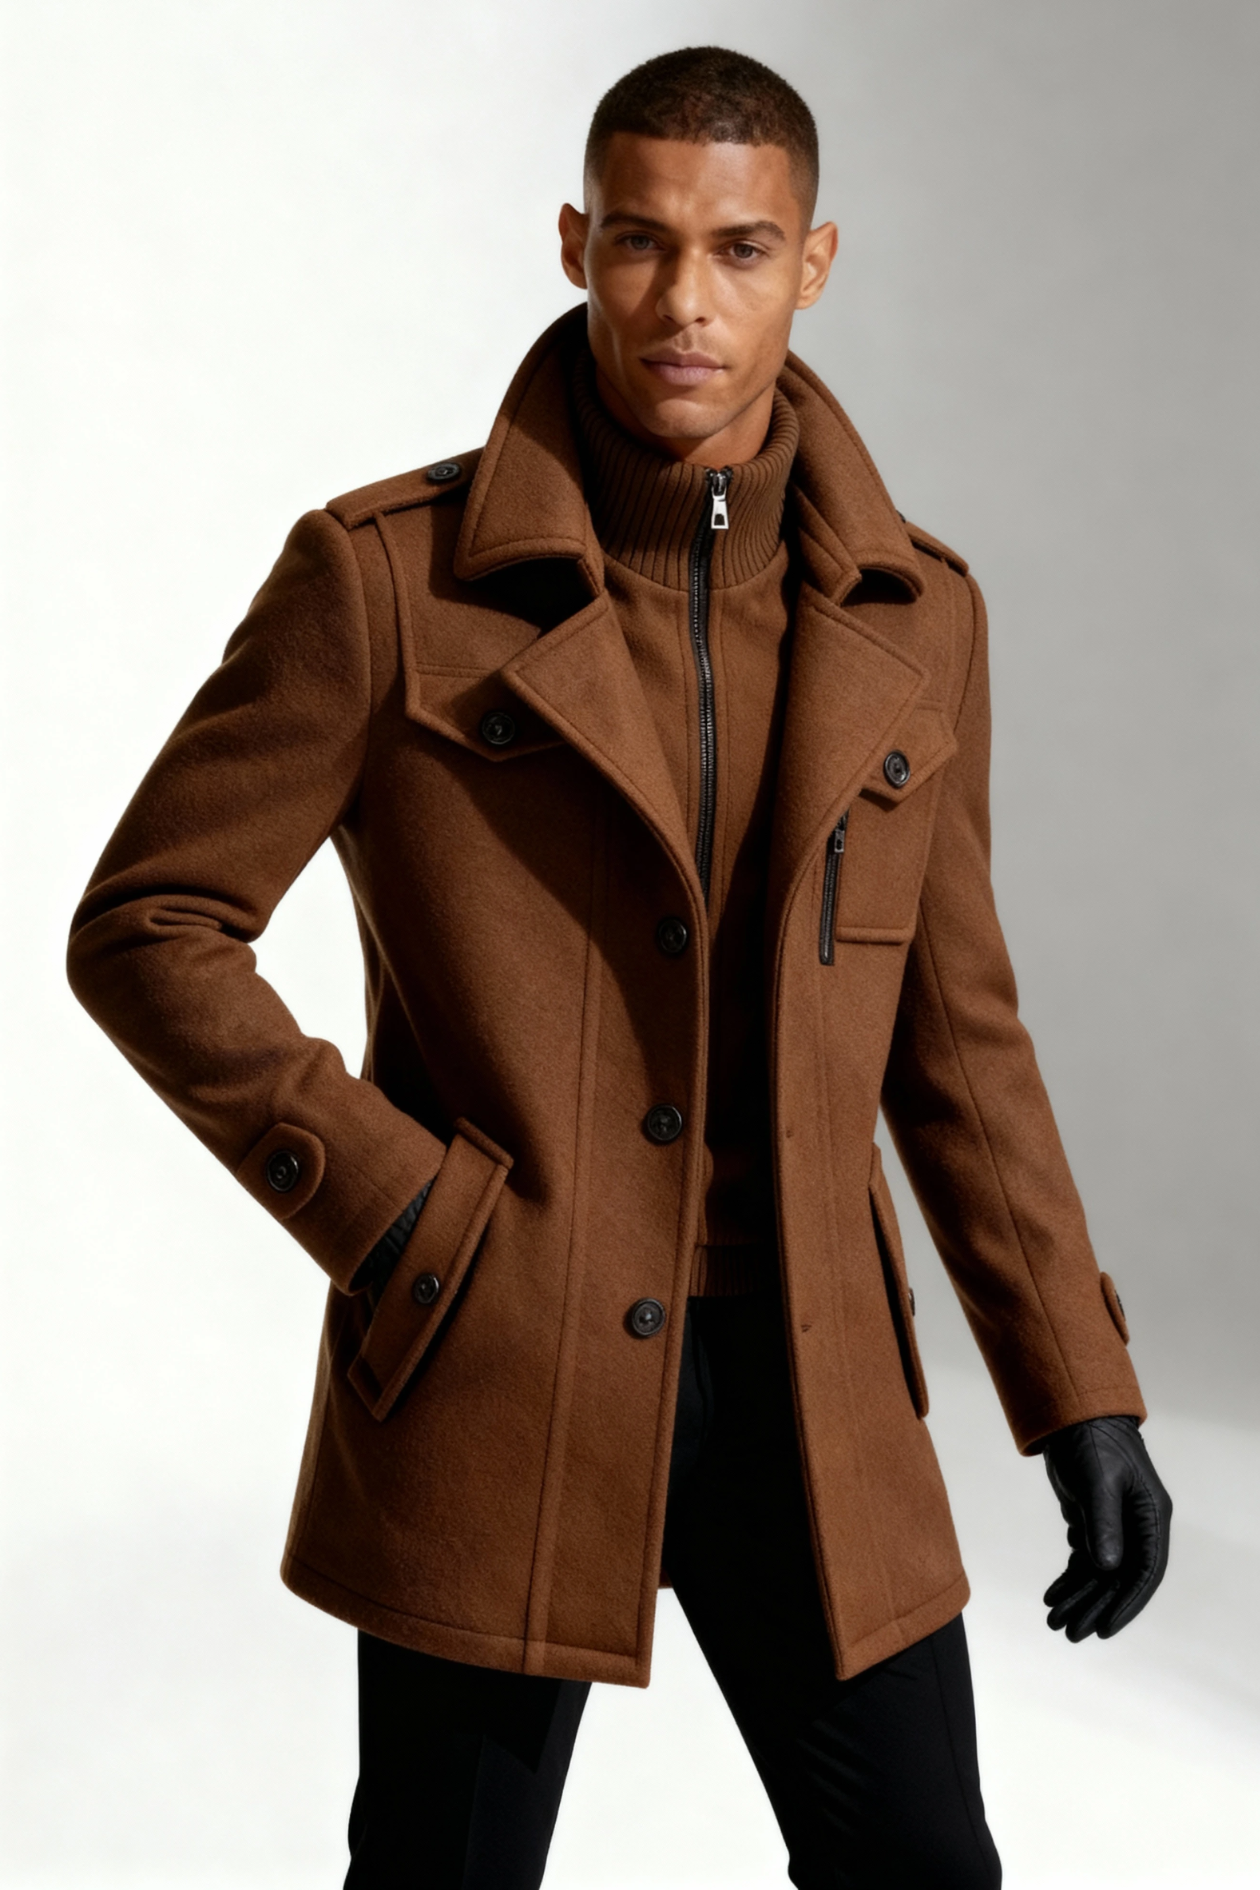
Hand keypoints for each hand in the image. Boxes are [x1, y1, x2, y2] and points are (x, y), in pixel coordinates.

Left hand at [1041, 1415, 1171, 1640]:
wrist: (1072, 1416)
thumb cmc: (1092, 1441)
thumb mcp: (1098, 1481)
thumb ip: (1103, 1522)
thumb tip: (1108, 1568)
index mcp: (1151, 1517)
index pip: (1145, 1571)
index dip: (1127, 1603)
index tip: (1106, 1628)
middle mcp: (1137, 1527)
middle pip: (1119, 1579)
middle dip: (1095, 1607)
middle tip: (1070, 1634)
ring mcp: (1116, 1526)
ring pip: (1100, 1574)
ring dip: (1079, 1598)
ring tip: (1054, 1623)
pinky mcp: (1093, 1523)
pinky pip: (1084, 1561)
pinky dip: (1070, 1579)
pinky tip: (1052, 1597)